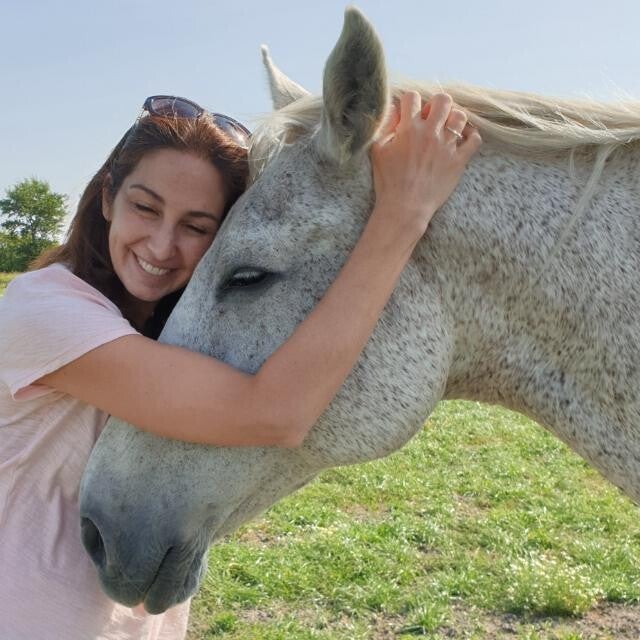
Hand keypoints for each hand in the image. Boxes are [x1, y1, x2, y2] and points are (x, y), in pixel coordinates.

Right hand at [370, 91, 481, 236]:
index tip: (409, 113)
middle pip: (442, 100)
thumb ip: (385, 126)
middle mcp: (430, 133)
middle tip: (431, 119)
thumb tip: (393, 109)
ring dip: (453, 119)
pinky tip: (463, 138)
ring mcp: (447, 147)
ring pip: (460, 116)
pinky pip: (474, 140)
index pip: (412, 97)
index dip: (410, 102)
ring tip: (447, 128)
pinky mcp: (458, 161)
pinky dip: (471, 135)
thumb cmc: (388, 182)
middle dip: (436, 105)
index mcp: (408, 129)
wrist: (404, 208)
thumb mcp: (377, 151)